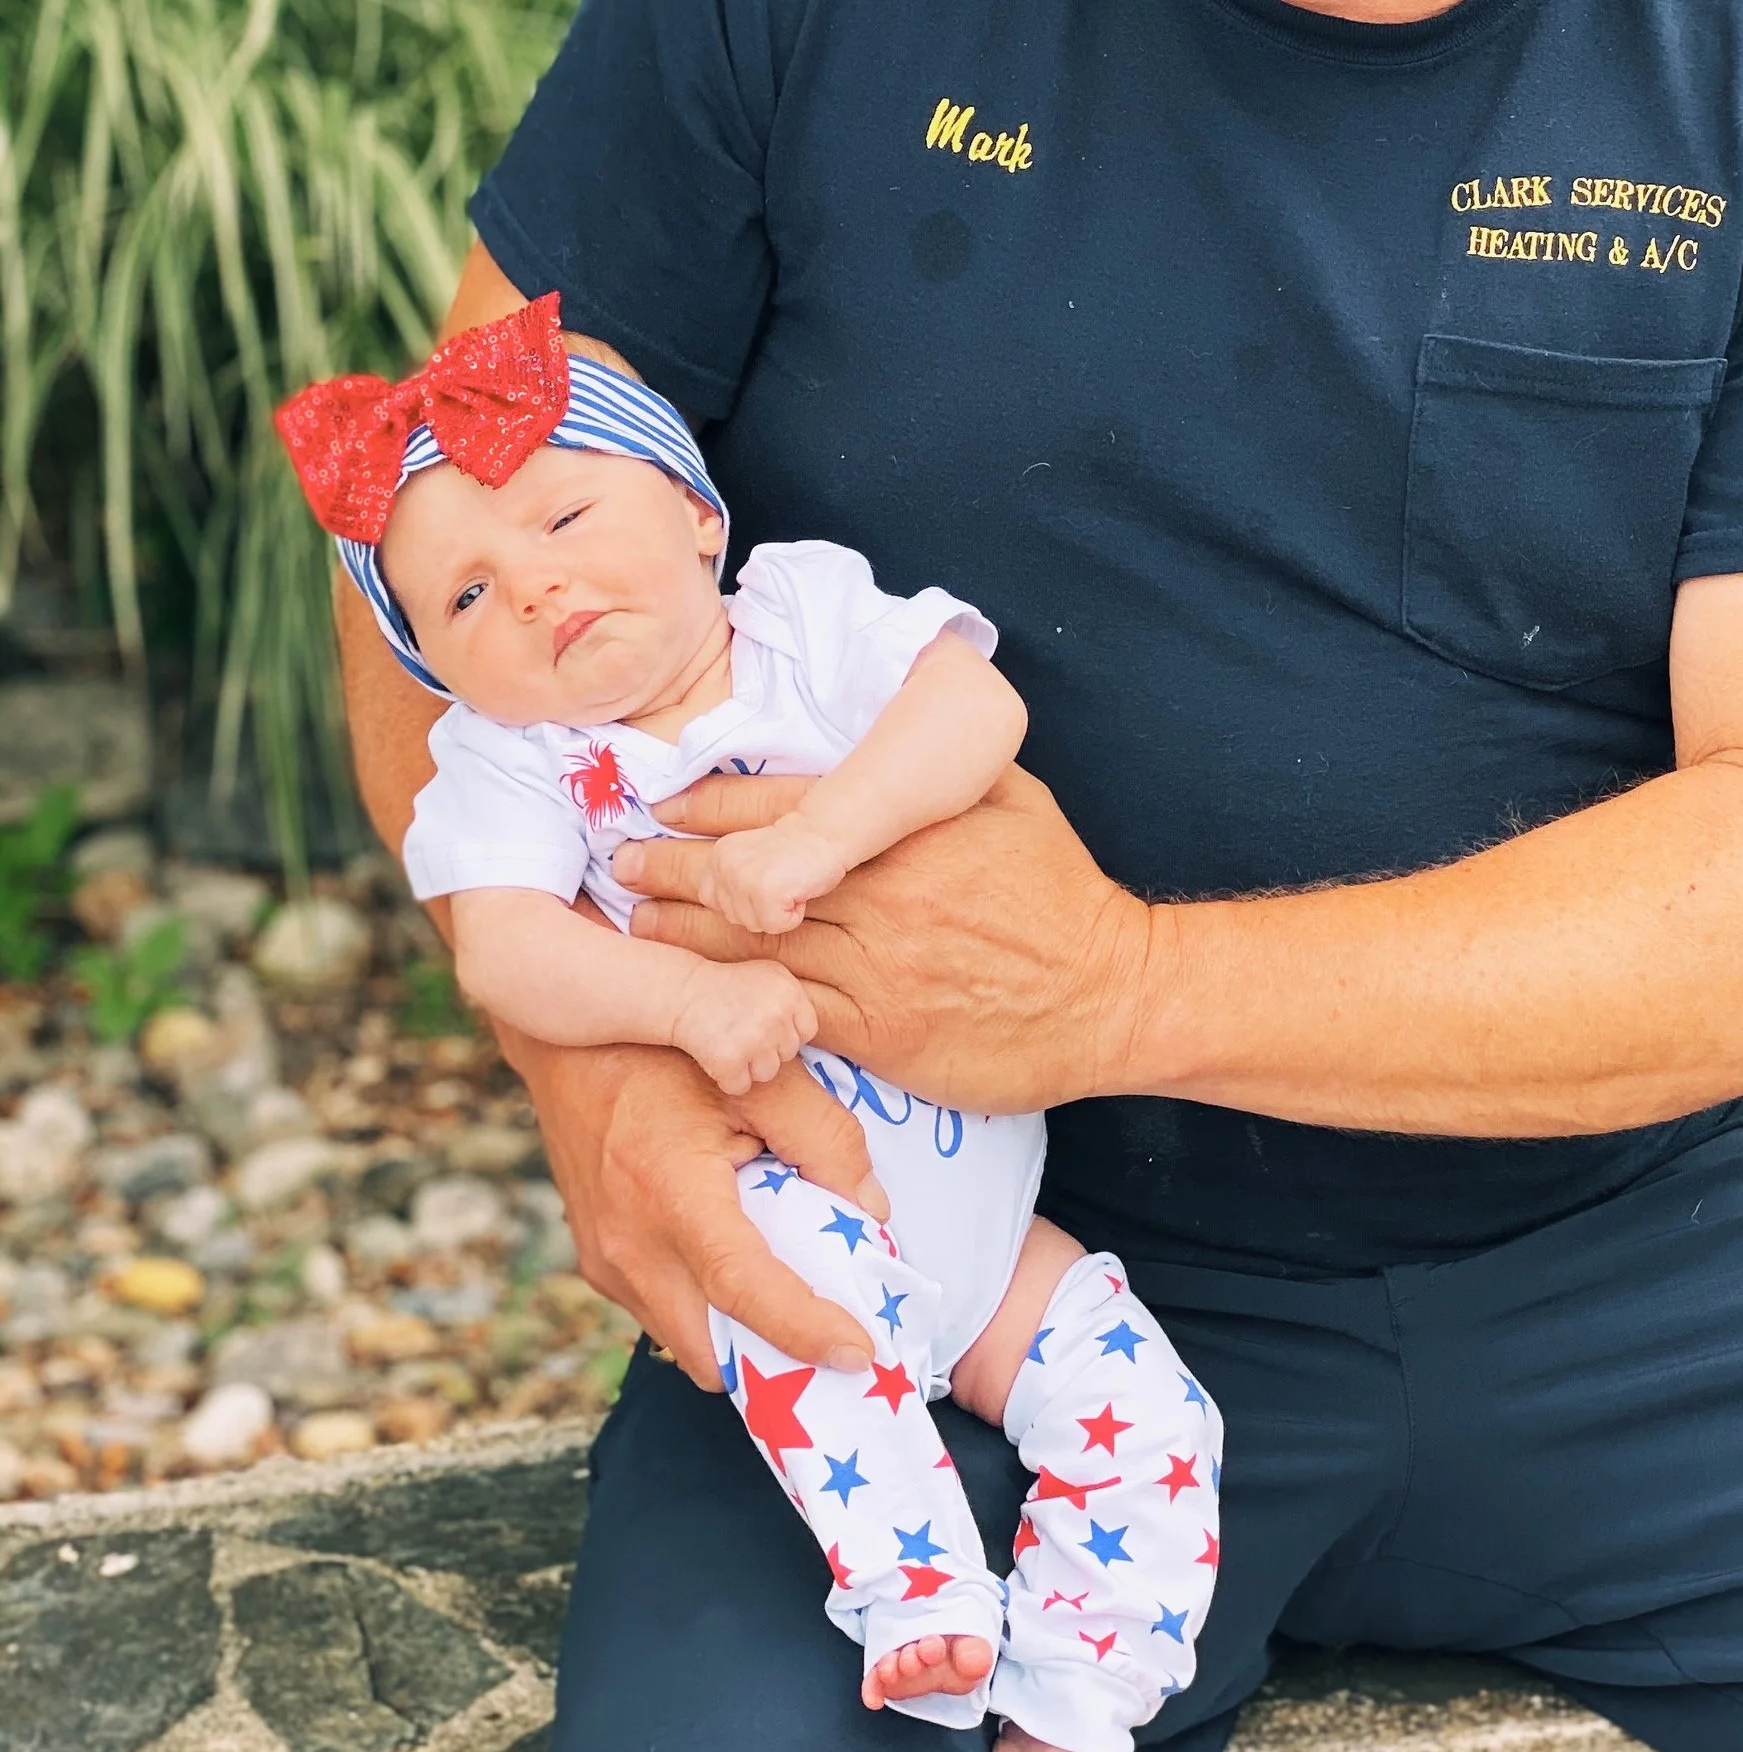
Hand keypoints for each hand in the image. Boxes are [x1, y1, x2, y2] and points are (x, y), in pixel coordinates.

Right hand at [487, 1028, 888, 1378]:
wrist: (570, 1038)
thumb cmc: (667, 1048)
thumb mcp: (760, 1074)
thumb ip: (825, 1137)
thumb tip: (872, 1210)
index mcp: (669, 1192)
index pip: (743, 1289)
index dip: (805, 1331)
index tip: (859, 1353)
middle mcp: (627, 1244)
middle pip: (711, 1353)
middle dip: (774, 1362)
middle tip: (836, 1338)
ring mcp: (605, 1260)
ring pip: (686, 1341)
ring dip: (741, 1339)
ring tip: (799, 1301)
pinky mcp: (599, 1261)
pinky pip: (664, 1313)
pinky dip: (710, 1312)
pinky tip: (747, 1268)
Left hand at [616, 765, 1157, 1115]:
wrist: (1111, 994)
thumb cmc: (1059, 893)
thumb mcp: (1010, 797)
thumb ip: (936, 766)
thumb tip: (885, 720)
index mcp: (905, 825)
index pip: (782, 806)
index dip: (711, 804)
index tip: (664, 800)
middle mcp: (881, 891)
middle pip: (749, 877)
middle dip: (674, 868)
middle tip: (622, 860)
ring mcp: (875, 966)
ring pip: (752, 946)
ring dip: (680, 936)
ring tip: (631, 923)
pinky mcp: (877, 1031)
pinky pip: (783, 1014)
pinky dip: (728, 1003)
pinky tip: (689, 997)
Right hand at [669, 957, 817, 1094]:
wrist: (683, 993)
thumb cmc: (728, 986)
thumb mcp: (770, 976)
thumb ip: (795, 1001)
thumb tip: (820, 1031)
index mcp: (790, 992)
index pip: (807, 1031)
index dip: (786, 1032)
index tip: (765, 1025)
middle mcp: (776, 1015)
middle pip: (788, 1054)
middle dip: (767, 1049)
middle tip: (741, 1032)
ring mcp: (754, 1039)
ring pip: (768, 1074)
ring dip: (749, 1066)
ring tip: (730, 1042)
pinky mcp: (730, 1060)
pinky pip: (741, 1085)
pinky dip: (728, 1078)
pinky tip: (716, 1055)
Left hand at [698, 819, 846, 939]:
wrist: (825, 832)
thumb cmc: (796, 852)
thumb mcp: (749, 860)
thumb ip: (730, 881)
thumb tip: (723, 914)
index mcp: (716, 858)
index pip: (713, 902)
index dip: (743, 900)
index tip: (765, 881)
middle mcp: (723, 866)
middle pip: (733, 917)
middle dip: (760, 909)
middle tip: (782, 881)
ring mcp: (742, 878)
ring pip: (753, 924)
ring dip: (777, 913)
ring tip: (790, 885)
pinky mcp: (765, 891)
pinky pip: (775, 925)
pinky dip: (792, 916)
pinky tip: (799, 892)